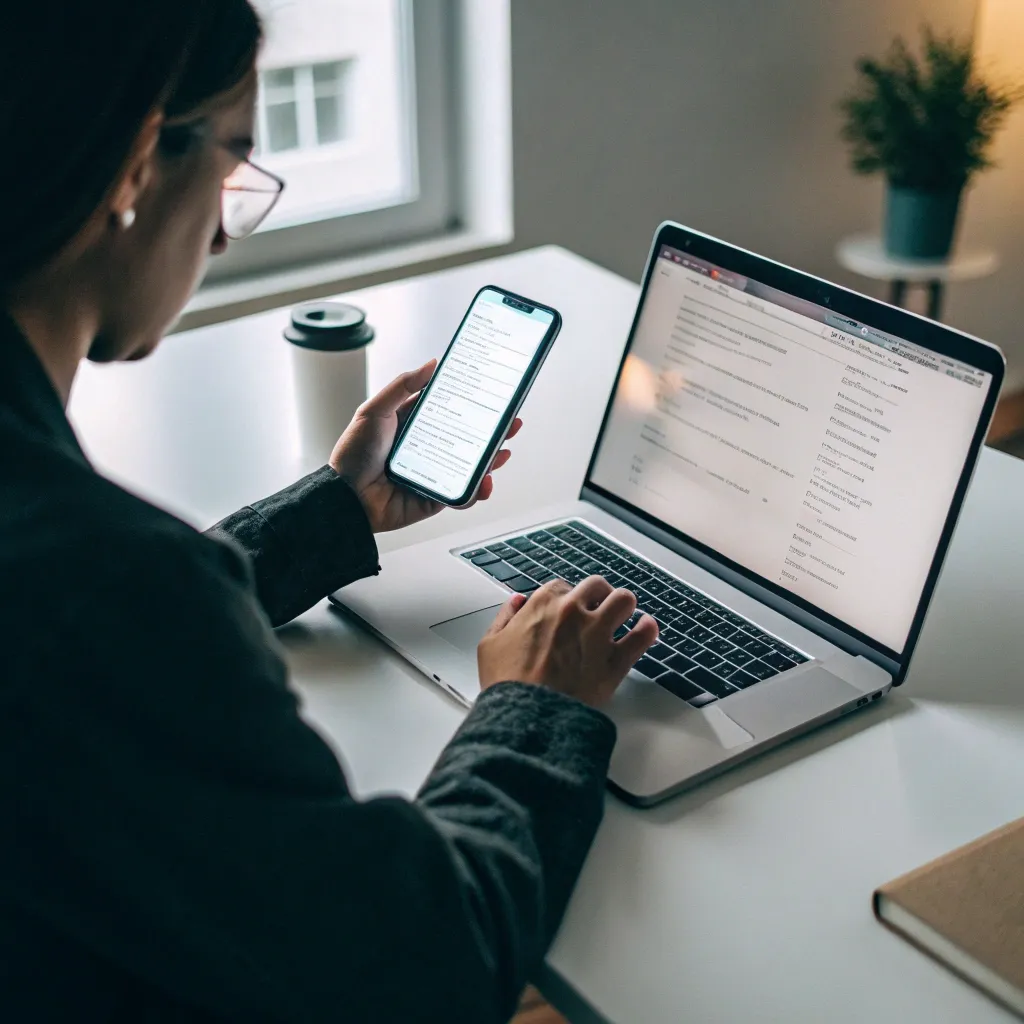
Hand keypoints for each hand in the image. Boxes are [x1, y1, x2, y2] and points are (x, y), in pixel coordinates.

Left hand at [329, 360, 522, 532]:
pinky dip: (477, 490)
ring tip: (502, 452)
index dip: (474, 403)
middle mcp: (429, 448)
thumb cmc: (353, 454)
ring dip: (492, 460)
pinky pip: (462, 493)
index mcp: (416, 424)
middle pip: (469, 437)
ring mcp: (435, 473)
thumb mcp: (374, 410)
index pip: (452, 410)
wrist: (345, 498)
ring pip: (472, 466)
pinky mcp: (436, 497)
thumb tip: (432, 364)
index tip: (493, 395)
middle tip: (512, 422)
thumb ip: (403, 386)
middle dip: (495, 431)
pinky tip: (484, 483)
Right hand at [477, 577, 658, 707]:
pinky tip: (645, 629)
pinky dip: (647, 629)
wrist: (527, 718)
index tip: (568, 610)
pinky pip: (643, 635)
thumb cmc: (507, 684)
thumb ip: (504, 617)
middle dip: (598, 595)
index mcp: (544, 604)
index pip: (564, 586)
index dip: (568, 598)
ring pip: (625, 600)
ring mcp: (597, 634)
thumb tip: (516, 603)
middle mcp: (574, 612)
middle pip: (598, 586)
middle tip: (598, 608)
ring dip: (623, 606)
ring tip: (622, 617)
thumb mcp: (490, 644)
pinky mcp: (615, 661)